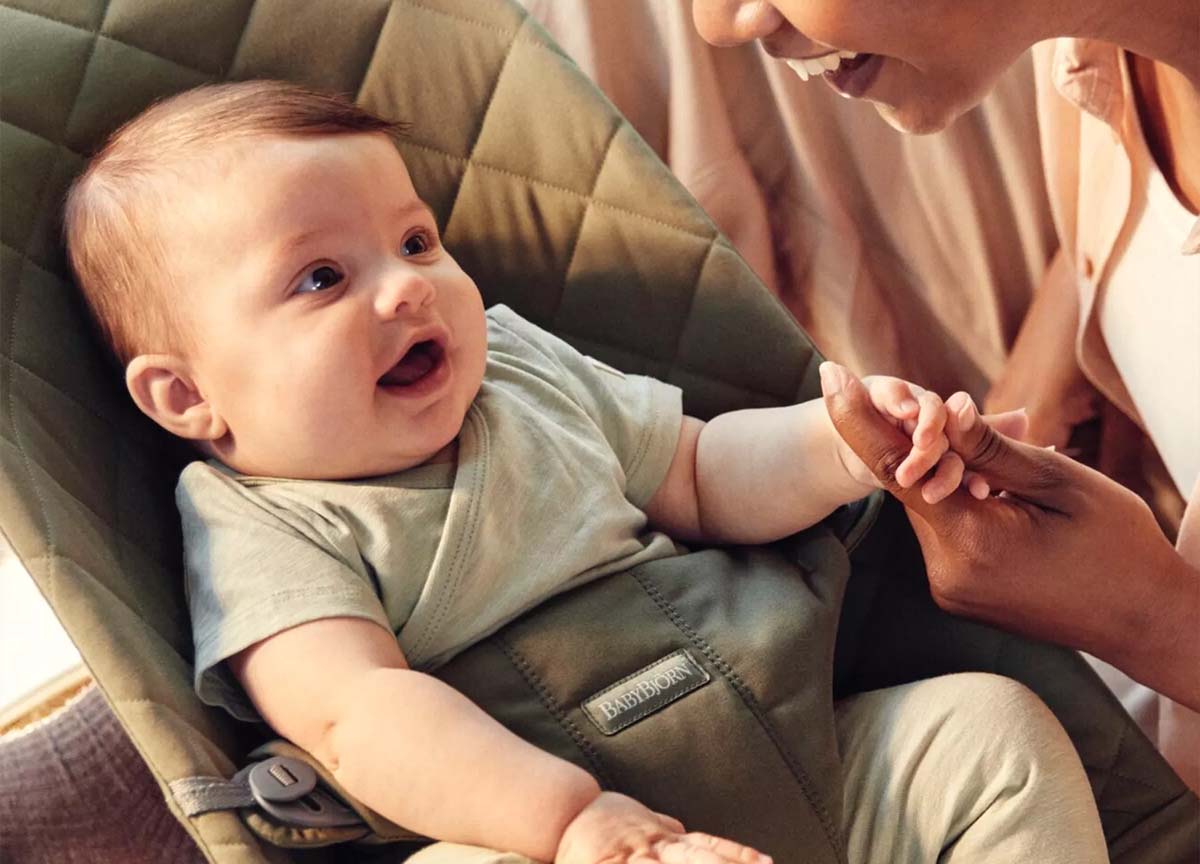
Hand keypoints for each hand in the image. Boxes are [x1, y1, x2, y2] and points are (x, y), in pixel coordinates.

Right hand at [556, 792, 770, 863]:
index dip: (737, 855)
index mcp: (665, 839)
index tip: (766, 862)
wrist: (564, 811)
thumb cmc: (603, 820)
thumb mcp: (641, 821)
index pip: (710, 846)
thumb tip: (683, 830)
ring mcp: (633, 859)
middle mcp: (655, 848)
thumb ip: (665, 829)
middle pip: (697, 858)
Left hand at [821, 363, 1198, 708]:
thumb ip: (994, 449)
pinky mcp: (959, 595)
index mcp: (969, 540)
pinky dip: (962, 506)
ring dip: (951, 479)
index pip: (892, 467)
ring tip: (1016, 479)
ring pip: (930, 509)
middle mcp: (945, 572)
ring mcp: (950, 589)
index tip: (830, 374)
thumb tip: (946, 408)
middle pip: (914, 487)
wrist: (1145, 621)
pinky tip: (1010, 503)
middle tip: (963, 418)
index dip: (857, 418)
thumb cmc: (1116, 545)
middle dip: (930, 445)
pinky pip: (946, 534)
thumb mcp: (1061, 483)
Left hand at [826, 364, 960, 503]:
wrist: (860, 449)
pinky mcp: (946, 469)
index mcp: (909, 400)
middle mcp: (930, 419)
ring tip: (930, 494)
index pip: (918, 401)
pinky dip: (971, 484)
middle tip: (905, 471)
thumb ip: (847, 398)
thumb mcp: (853, 409)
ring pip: (953, 457)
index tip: (906, 414)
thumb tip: (829, 369)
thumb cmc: (858, 419)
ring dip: (947, 474)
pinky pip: (963, 477)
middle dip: (924, 451)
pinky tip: (978, 493)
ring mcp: (942, 445)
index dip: (914, 409)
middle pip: (938, 432)